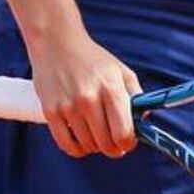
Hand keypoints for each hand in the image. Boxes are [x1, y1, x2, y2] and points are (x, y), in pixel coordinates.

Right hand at [26, 26, 143, 158]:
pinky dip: (77, 149)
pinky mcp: (50, 112)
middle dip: (114, 148)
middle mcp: (89, 99)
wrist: (57, 43)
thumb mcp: (121, 71)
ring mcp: (68, 107)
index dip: (129, 143)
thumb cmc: (92, 58)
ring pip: (88, 146)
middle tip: (114, 143)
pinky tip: (82, 141)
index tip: (128, 142)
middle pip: (106, 144)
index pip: (124, 133)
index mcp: (110, 88)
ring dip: (96, 147)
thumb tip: (142, 121)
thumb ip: (136, 96)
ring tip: (97, 135)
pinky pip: (67, 145)